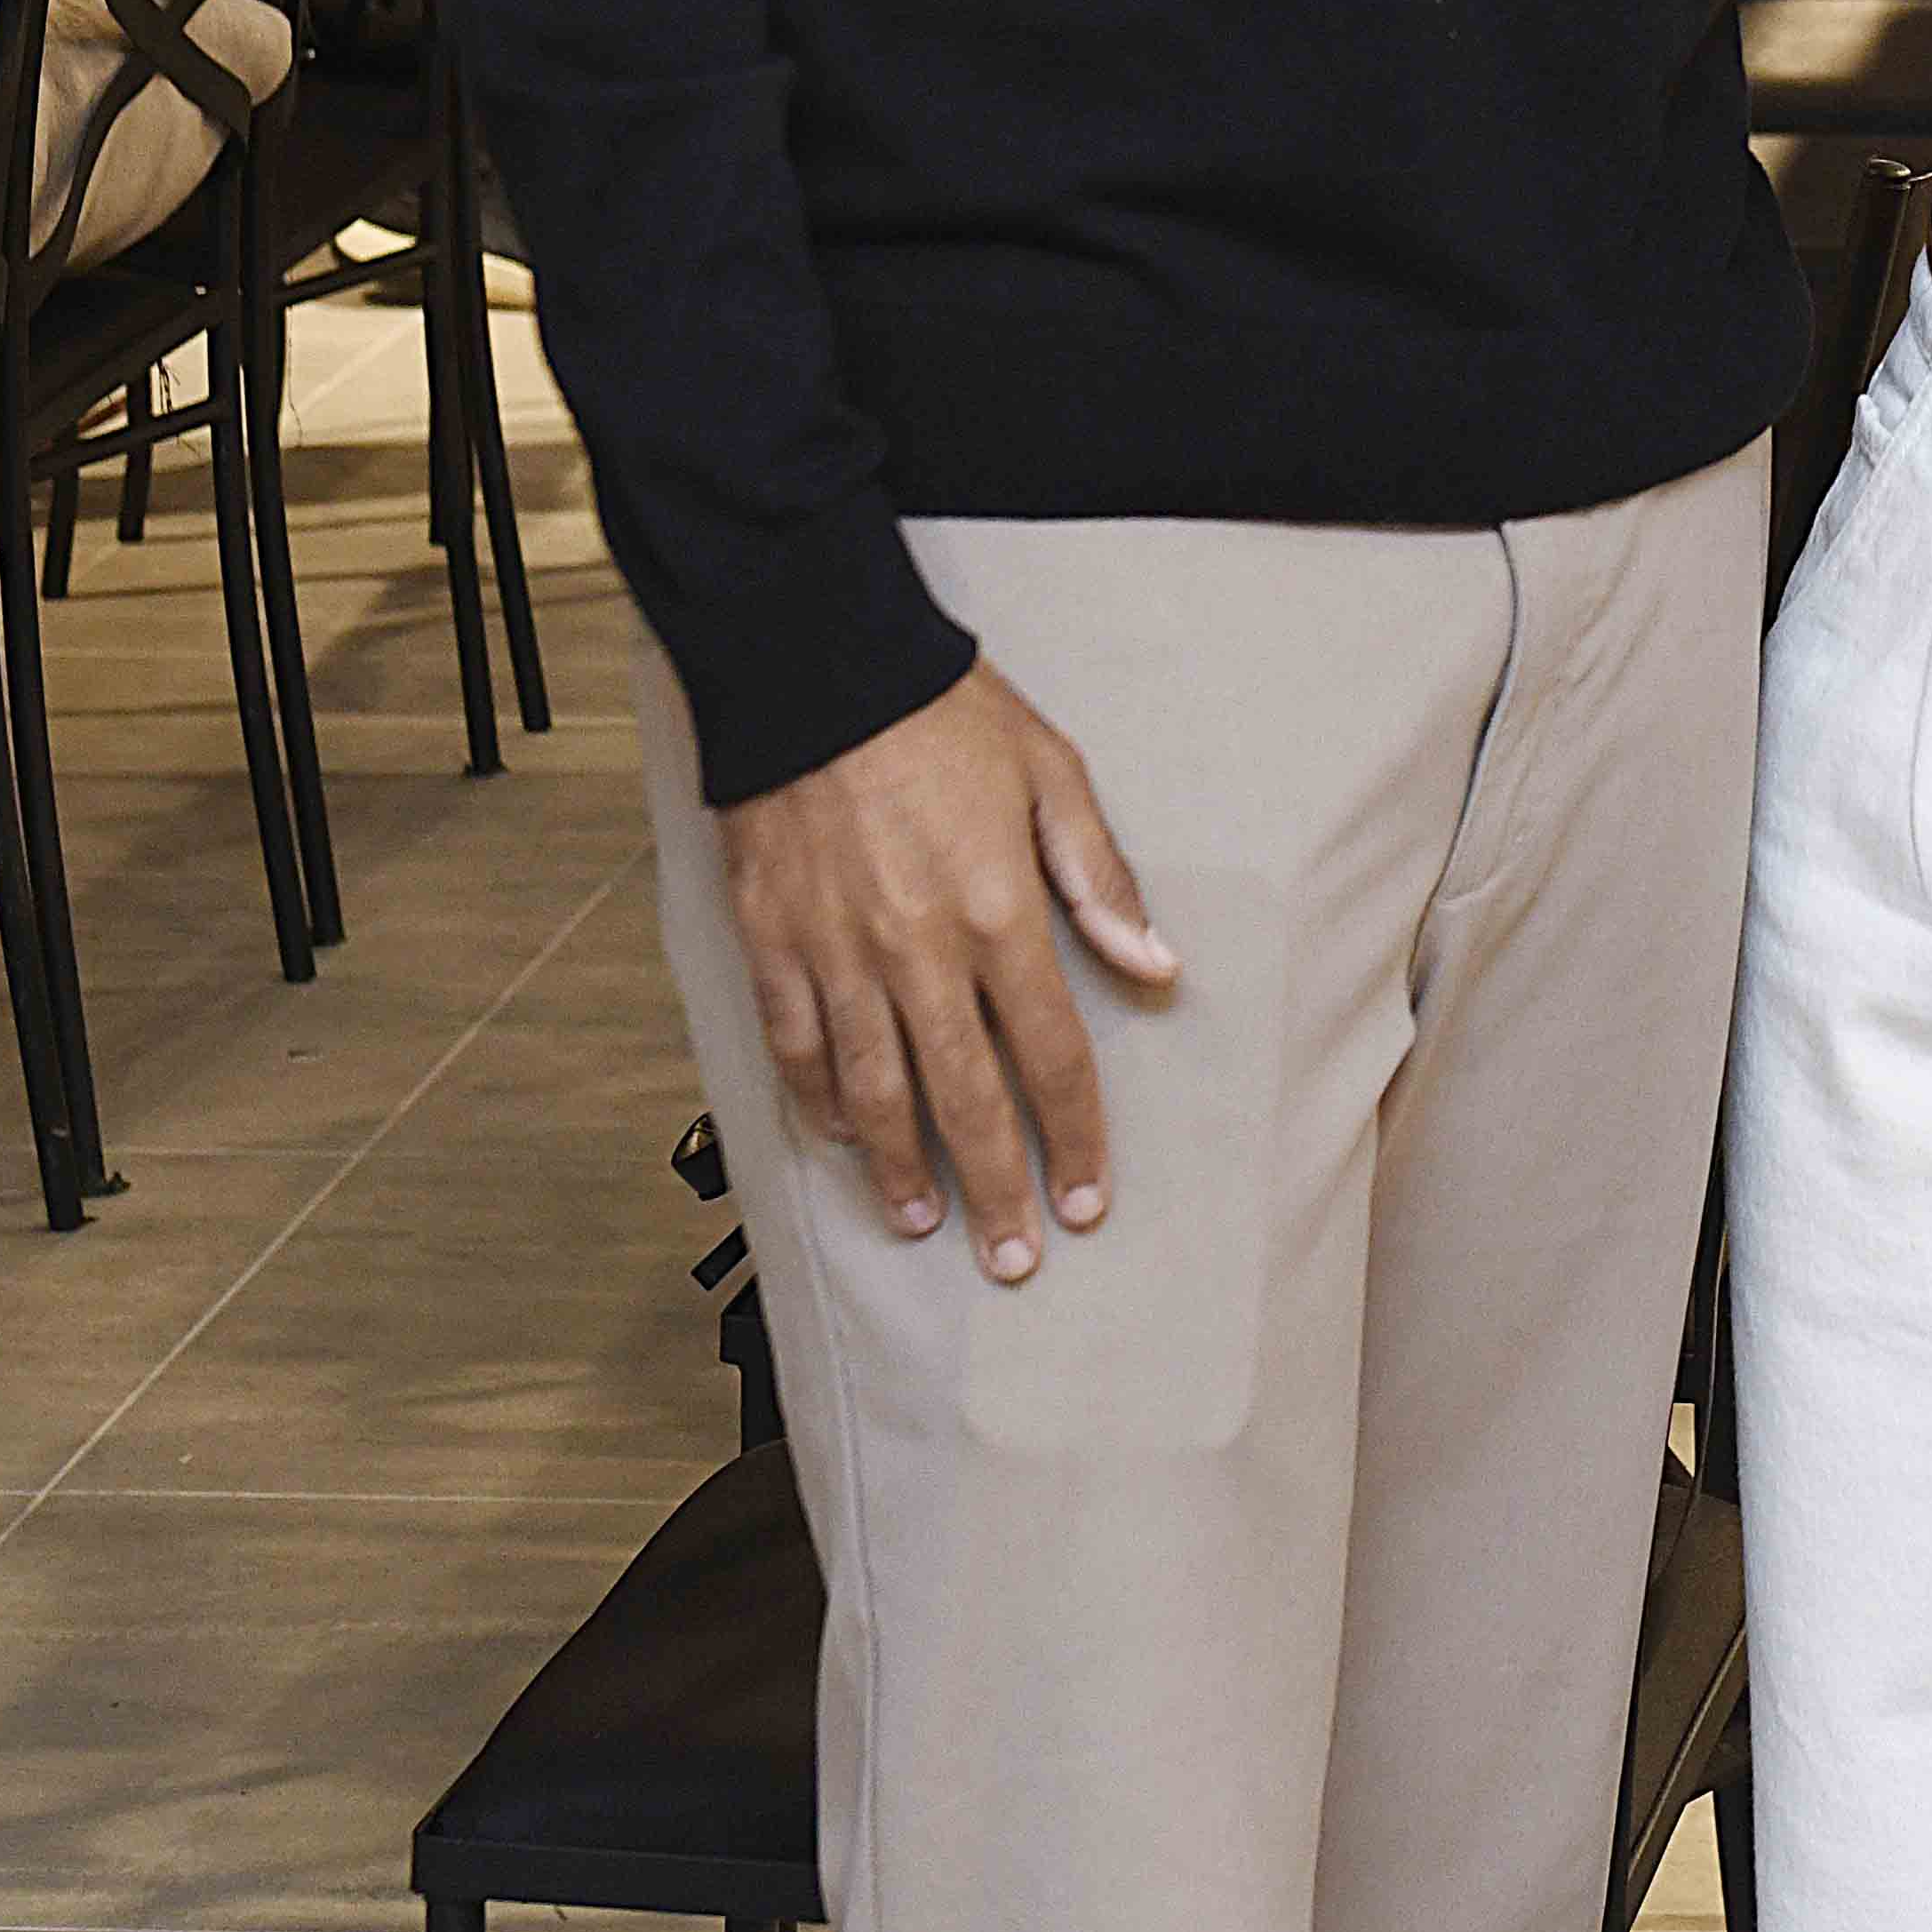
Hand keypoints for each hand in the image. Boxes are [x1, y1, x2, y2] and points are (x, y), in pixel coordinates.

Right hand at [717, 657, 1179, 1276]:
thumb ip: (1099, 878)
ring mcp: (837, 956)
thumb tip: (1156, 964)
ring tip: (928, 1224)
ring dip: (902, 1171)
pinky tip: (845, 1141)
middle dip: (996, 1189)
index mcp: (998, 914)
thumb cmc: (944, 716)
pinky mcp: (775, 945)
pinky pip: (797, 1050)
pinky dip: (823, 1106)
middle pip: (964, 1099)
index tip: (1088, 1198)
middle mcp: (918, 953)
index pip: (1049, 1054)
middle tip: (1016, 1259)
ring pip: (874, 1094)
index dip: (1072, 1135)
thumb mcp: (1052, 774)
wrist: (818, 672)